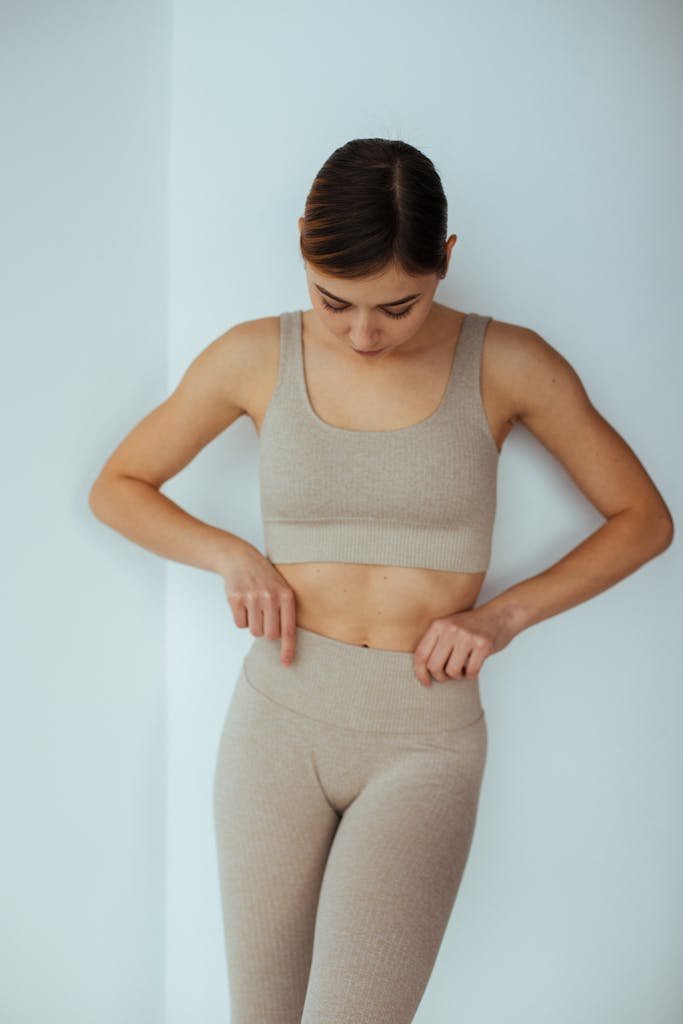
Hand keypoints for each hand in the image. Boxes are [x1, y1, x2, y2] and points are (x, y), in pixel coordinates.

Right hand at [221, 545, 297, 665]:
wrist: (240, 558)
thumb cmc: (264, 578)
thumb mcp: (281, 588)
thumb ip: (285, 611)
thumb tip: (283, 641)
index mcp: (286, 595)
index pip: (288, 630)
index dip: (288, 649)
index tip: (286, 663)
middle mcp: (270, 597)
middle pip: (270, 635)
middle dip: (267, 631)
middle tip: (264, 617)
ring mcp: (252, 598)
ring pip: (254, 631)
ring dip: (253, 624)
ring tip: (253, 607)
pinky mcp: (235, 599)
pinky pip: (240, 624)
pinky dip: (241, 619)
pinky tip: (243, 604)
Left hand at [412, 605, 515, 686]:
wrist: (499, 615)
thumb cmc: (471, 626)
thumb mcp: (448, 627)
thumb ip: (435, 643)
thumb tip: (422, 671)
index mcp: (438, 625)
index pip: (421, 654)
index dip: (420, 672)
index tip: (425, 682)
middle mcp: (451, 629)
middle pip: (434, 666)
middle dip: (440, 676)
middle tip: (447, 675)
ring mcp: (467, 636)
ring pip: (452, 671)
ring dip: (457, 676)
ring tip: (462, 670)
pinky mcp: (483, 644)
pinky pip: (471, 672)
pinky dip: (471, 675)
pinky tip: (472, 669)